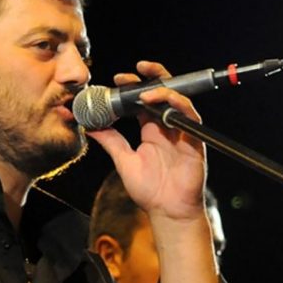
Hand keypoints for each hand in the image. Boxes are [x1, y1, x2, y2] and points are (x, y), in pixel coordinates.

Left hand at [86, 60, 206, 219]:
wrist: (168, 212)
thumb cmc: (149, 190)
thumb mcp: (123, 160)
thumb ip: (110, 141)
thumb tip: (89, 125)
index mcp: (151, 130)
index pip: (143, 100)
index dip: (133, 87)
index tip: (117, 79)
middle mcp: (167, 127)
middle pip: (163, 93)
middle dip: (152, 76)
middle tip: (135, 70)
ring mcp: (181, 132)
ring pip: (177, 100)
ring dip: (162, 90)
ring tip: (144, 90)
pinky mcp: (193, 140)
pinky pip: (189, 116)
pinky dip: (177, 105)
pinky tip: (161, 102)